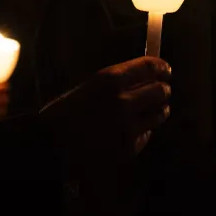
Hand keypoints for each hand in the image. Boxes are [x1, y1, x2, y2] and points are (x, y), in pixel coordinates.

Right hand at [40, 56, 171, 176]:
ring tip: (152, 111)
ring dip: (158, 110)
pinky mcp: (129, 148)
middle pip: (160, 91)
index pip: (149, 67)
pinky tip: (130, 131)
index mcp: (109, 80)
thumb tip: (144, 78)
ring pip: (159, 114)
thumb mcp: (89, 87)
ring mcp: (128, 127)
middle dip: (162, 90)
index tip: (165, 70)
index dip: (161, 67)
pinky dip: (143, 131)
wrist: (49, 145)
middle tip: (161, 91)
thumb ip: (116, 83)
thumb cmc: (63, 113)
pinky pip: (147, 135)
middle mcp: (123, 101)